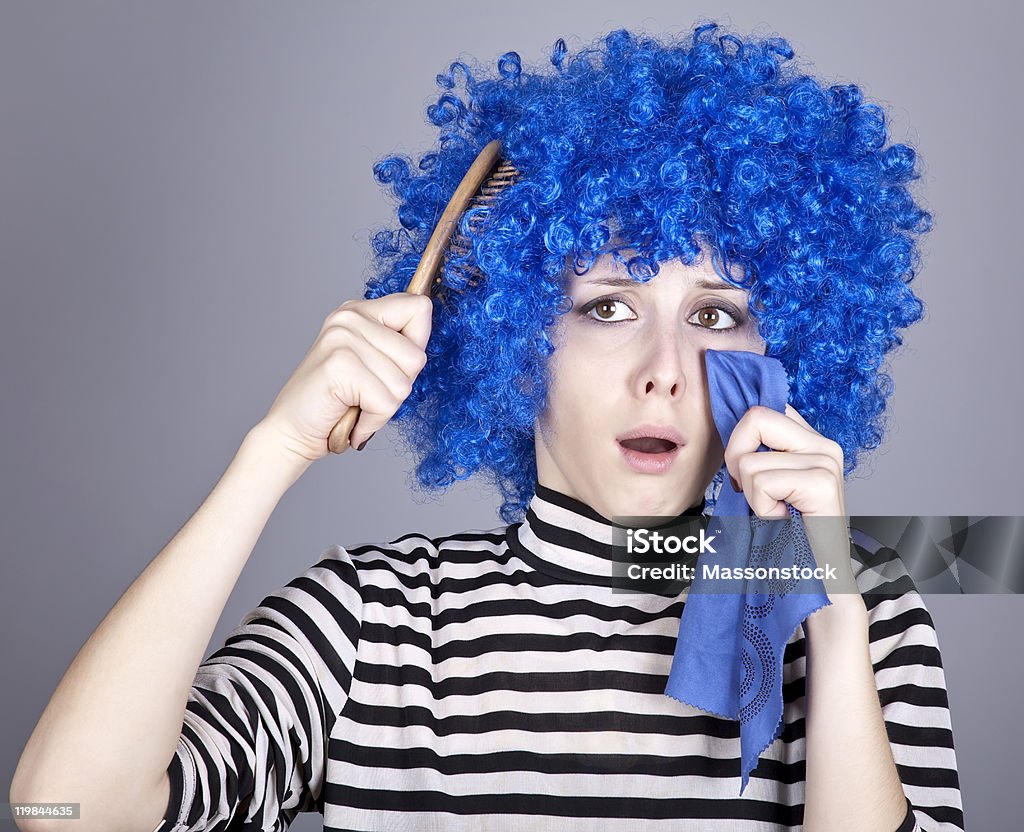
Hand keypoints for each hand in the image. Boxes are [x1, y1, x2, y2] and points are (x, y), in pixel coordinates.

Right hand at [256, 292, 432, 464]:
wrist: (291, 431)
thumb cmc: (335, 403)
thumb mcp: (371, 365)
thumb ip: (397, 347)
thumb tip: (427, 342)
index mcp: (359, 312)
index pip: (419, 308)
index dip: (417, 344)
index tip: (391, 366)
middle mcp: (350, 317)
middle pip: (416, 355)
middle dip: (399, 386)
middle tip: (366, 393)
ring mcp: (343, 339)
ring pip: (403, 383)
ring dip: (384, 408)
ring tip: (357, 405)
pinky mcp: (340, 365)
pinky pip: (386, 402)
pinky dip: (373, 420)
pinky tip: (352, 418)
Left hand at [723, 403, 856, 595]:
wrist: (815, 583)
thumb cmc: (784, 536)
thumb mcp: (764, 487)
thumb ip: (754, 453)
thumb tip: (725, 424)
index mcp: (809, 441)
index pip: (763, 408)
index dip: (738, 438)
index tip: (744, 475)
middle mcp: (823, 444)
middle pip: (754, 418)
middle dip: (736, 459)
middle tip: (754, 495)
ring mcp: (826, 461)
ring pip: (750, 460)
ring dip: (751, 496)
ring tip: (776, 515)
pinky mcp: (823, 482)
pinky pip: (762, 482)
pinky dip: (762, 509)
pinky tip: (783, 522)